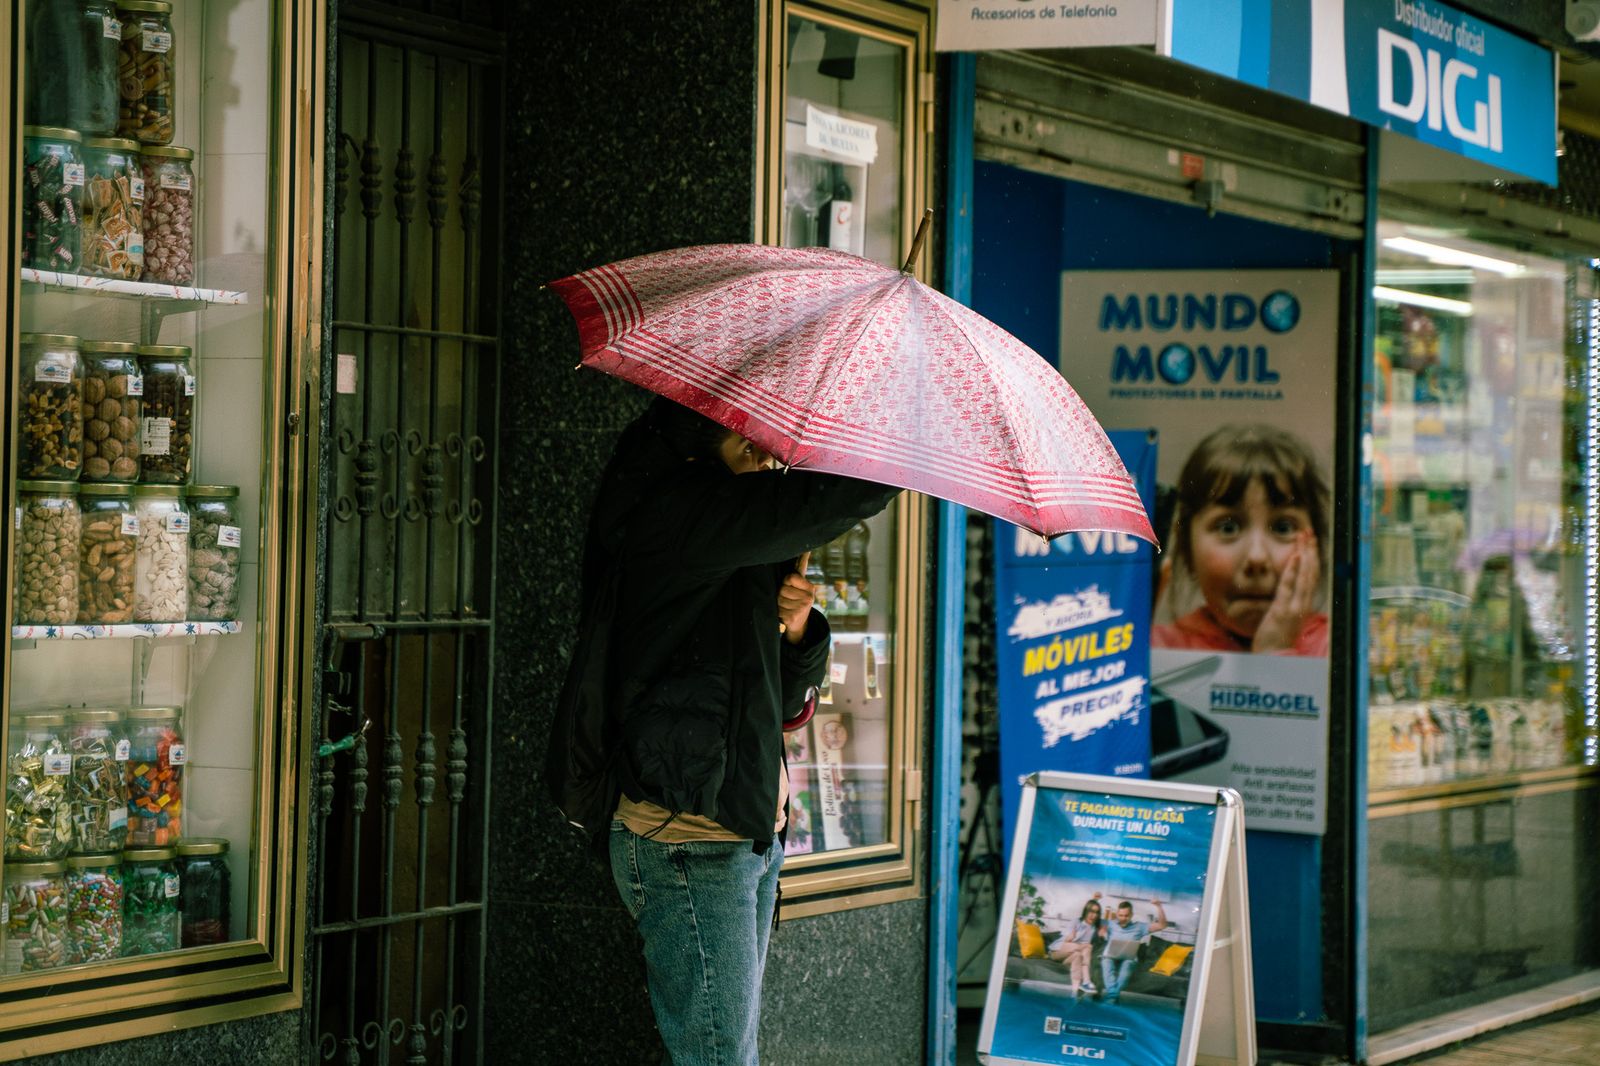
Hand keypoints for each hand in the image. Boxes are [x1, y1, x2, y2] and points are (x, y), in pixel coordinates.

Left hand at [778, 554, 815, 643]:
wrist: (800, 624)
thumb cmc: (797, 599)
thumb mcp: (802, 585)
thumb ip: (802, 568)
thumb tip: (807, 550)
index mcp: (810, 588)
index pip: (790, 577)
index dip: (786, 582)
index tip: (790, 587)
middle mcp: (808, 598)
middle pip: (782, 589)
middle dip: (781, 594)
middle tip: (788, 600)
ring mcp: (801, 609)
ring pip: (778, 600)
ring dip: (778, 604)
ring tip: (787, 607)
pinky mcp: (793, 618)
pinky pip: (777, 610)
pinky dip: (778, 612)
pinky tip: (785, 615)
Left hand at [1252, 529, 1318, 653]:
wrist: (1274, 658)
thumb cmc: (1277, 638)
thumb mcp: (1285, 616)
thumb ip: (1287, 601)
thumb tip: (1287, 588)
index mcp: (1304, 603)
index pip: (1310, 576)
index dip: (1311, 557)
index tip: (1309, 541)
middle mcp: (1304, 603)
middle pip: (1311, 571)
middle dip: (1311, 550)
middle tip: (1309, 531)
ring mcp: (1295, 606)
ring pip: (1304, 576)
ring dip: (1305, 554)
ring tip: (1304, 537)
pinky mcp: (1284, 610)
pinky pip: (1290, 587)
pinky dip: (1294, 571)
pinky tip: (1296, 556)